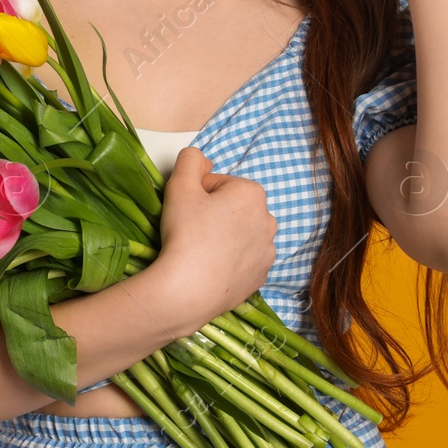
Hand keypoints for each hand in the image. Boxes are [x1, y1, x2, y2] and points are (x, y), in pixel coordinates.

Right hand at [153, 147, 276, 332]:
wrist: (190, 289)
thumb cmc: (186, 233)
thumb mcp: (179, 185)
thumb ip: (190, 159)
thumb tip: (201, 158)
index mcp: (252, 193)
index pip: (217, 184)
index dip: (197, 194)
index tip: (186, 210)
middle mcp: (269, 219)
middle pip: (231, 207)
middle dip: (213, 213)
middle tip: (190, 228)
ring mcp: (268, 250)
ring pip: (239, 233)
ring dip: (223, 235)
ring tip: (200, 250)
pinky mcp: (262, 275)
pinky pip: (244, 258)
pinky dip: (229, 259)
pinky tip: (211, 266)